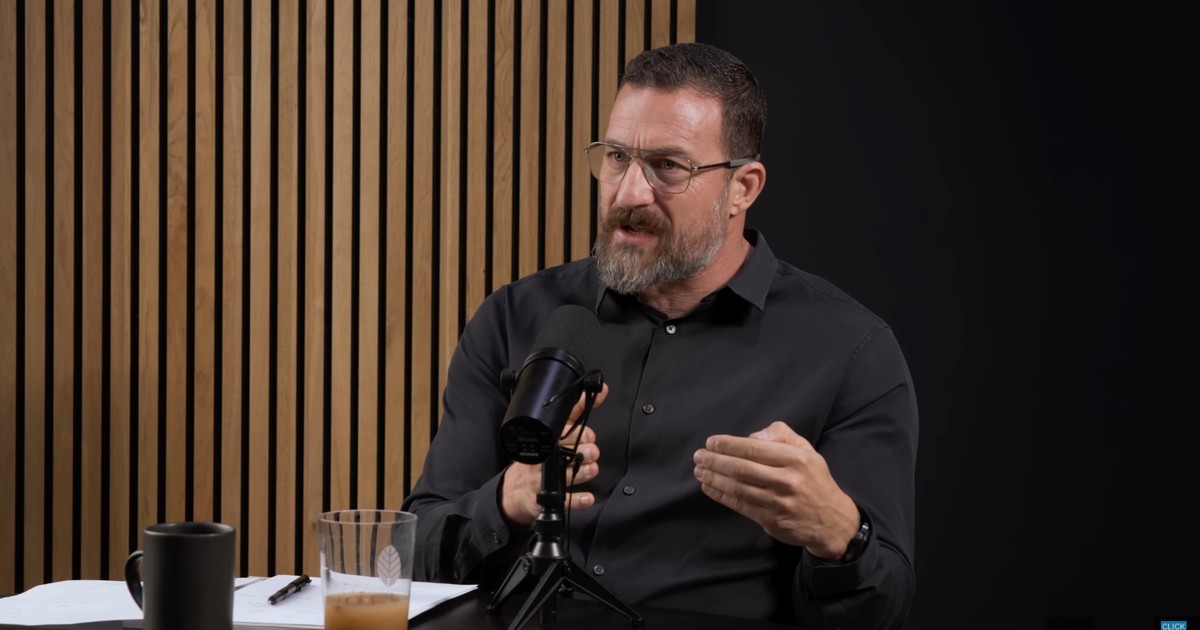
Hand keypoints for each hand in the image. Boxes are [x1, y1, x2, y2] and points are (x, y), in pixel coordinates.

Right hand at [500, 383, 607, 526]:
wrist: (514, 491)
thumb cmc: (539, 458)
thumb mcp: (553, 432)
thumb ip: (575, 413)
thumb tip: (597, 391)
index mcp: (545, 440)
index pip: (560, 431)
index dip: (578, 432)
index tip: (590, 435)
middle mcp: (543, 458)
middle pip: (565, 452)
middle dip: (584, 450)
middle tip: (591, 451)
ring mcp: (542, 479)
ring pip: (567, 474)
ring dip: (584, 471)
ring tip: (591, 468)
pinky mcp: (544, 499)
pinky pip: (563, 501)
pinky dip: (578, 500)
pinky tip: (588, 497)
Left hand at [692, 421, 859, 559]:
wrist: (831, 521)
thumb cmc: (813, 480)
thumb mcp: (806, 450)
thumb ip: (781, 435)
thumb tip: (752, 436)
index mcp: (795, 459)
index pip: (753, 448)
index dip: (728, 445)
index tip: (711, 442)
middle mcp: (787, 480)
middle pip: (741, 468)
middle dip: (715, 461)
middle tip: (698, 456)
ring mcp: (778, 503)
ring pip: (737, 488)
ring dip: (713, 478)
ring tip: (699, 471)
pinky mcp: (771, 521)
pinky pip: (740, 505)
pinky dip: (721, 496)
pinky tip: (709, 488)